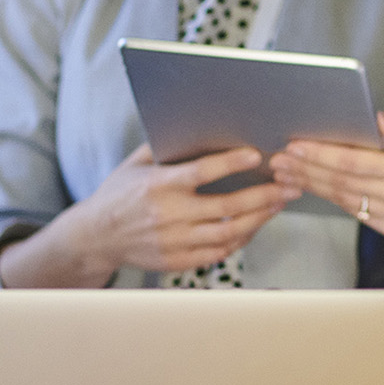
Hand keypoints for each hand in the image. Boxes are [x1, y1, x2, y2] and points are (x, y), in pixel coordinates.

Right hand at [61, 144, 285, 277]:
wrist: (94, 238)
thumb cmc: (119, 194)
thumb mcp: (135, 164)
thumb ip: (165, 146)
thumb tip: (197, 123)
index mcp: (157, 186)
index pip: (201, 173)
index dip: (231, 163)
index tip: (257, 155)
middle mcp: (167, 215)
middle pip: (226, 206)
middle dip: (263, 195)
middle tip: (289, 184)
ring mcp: (173, 242)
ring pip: (228, 232)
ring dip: (259, 218)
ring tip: (279, 203)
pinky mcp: (177, 261)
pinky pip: (219, 252)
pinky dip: (241, 239)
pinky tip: (256, 224)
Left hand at [273, 108, 383, 237]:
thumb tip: (377, 120)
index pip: (353, 162)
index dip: (320, 155)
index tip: (294, 146)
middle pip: (343, 182)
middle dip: (306, 169)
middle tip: (278, 159)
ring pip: (343, 198)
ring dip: (310, 184)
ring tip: (285, 171)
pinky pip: (352, 209)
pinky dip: (327, 195)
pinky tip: (308, 184)